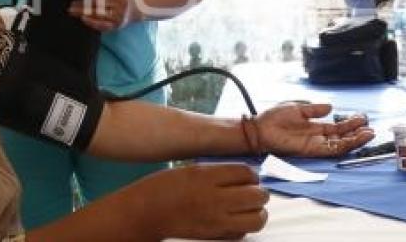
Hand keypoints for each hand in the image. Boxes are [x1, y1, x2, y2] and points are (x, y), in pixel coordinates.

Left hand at [67, 0, 136, 31]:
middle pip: (98, 5)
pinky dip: (92, 23)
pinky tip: (83, 20)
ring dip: (85, 14)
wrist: (139, 7)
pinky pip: (103, 26)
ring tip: (73, 12)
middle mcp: (120, 6)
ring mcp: (118, 17)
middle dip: (83, 5)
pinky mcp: (116, 26)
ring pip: (99, 16)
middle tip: (70, 6)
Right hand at [136, 164, 268, 240]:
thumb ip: (217, 172)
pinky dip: (244, 227)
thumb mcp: (190, 170)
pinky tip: (234, 220)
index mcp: (207, 176)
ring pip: (257, 218)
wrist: (146, 213)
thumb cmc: (163, 189)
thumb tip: (242, 176)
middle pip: (257, 195)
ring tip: (249, 208)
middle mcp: (215, 198)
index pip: (246, 173)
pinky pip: (242, 233)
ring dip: (257, 212)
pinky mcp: (215, 237)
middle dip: (259, 193)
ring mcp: (216, 220)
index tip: (248, 177)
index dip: (251, 174)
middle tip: (253, 192)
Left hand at [254, 103, 373, 156]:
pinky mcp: (311, 150)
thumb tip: (331, 107)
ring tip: (369, 134)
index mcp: (315, 126)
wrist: (259, 128)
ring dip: (355, 140)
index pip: (338, 127)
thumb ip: (314, 109)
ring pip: (341, 145)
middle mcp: (318, 137)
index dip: (351, 123)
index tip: (363, 118)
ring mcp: (315, 144)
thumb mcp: (298, 108)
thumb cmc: (274, 118)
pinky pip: (331, 150)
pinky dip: (344, 146)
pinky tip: (354, 140)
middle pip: (343, 137)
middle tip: (371, 128)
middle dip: (357, 133)